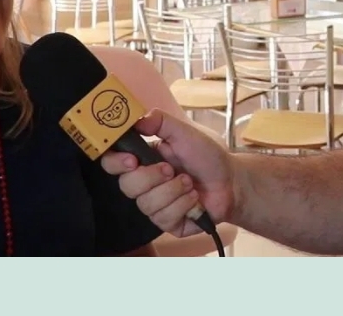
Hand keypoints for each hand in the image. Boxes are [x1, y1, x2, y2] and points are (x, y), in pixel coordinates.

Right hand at [100, 109, 235, 236]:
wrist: (230, 181)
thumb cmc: (206, 155)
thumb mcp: (184, 133)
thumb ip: (160, 122)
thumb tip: (136, 119)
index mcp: (143, 159)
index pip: (113, 163)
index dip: (115, 163)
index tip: (131, 160)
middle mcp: (144, 184)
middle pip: (127, 186)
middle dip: (152, 177)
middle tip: (171, 169)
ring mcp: (154, 205)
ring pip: (146, 204)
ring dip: (172, 190)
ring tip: (189, 182)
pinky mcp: (167, 223)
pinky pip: (163, 218)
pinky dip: (182, 204)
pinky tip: (194, 198)